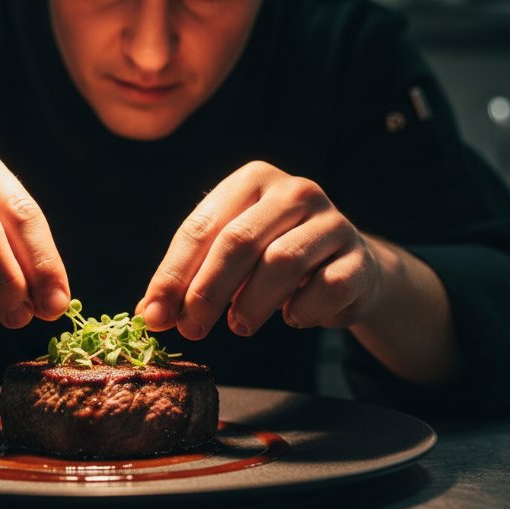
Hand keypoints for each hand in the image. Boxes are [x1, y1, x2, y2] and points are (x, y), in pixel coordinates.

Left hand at [136, 161, 381, 338]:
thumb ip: (188, 279)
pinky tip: (291, 317)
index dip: (173, 274)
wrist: (347, 268)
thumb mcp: (227, 259)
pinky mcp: (360, 259)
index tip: (154, 315)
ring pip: (282, 263)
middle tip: (191, 328)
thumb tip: (148, 314)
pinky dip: (301, 311)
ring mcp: (333, 222)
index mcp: (252, 180)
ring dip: (251, 304)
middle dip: (207, 291)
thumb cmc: (272, 259)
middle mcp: (295, 191)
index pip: (201, 227)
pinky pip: (326, 288)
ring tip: (239, 325)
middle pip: (239, 241)